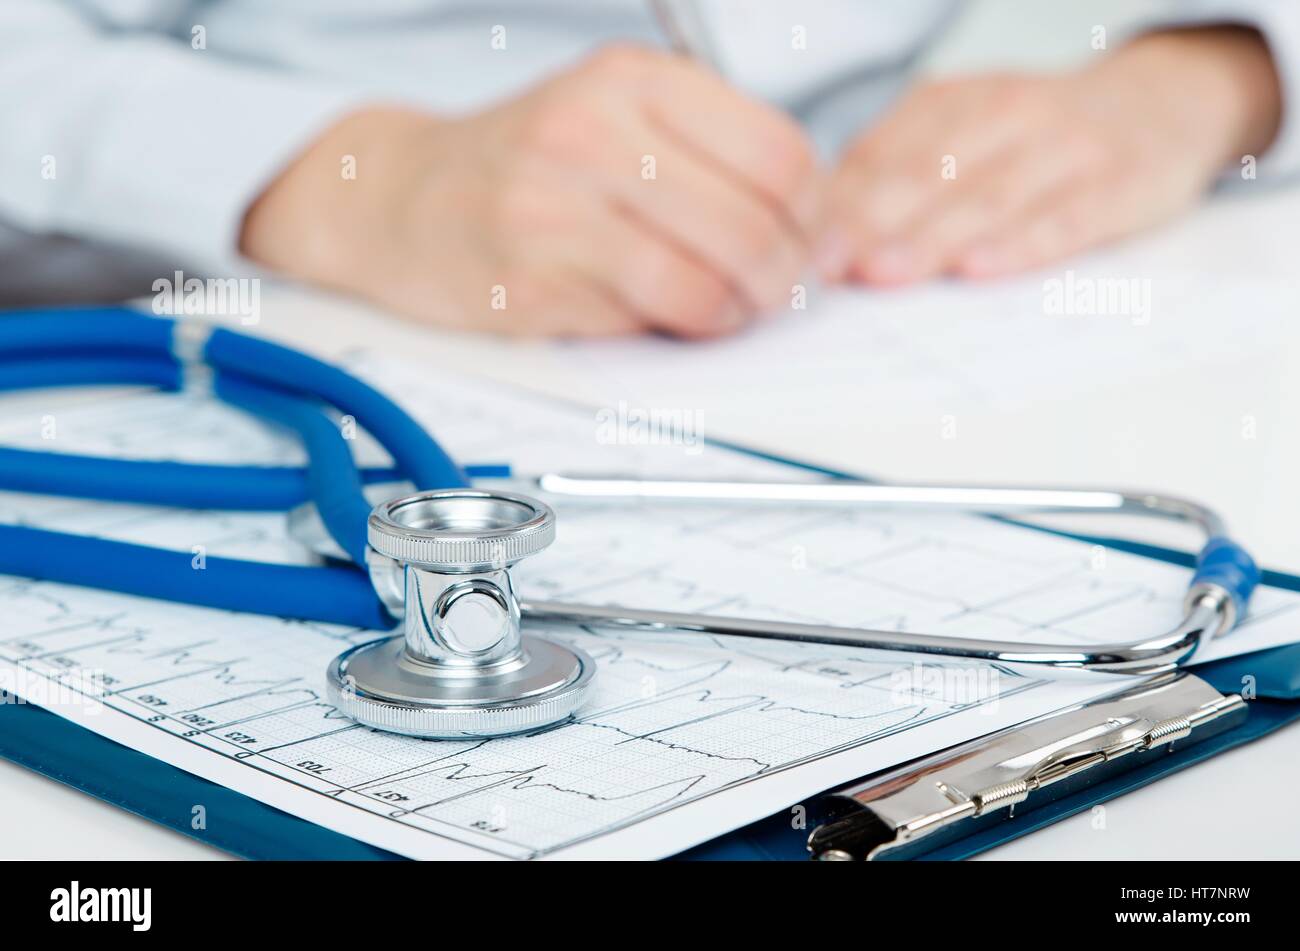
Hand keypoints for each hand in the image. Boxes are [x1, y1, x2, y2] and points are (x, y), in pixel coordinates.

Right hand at [242, 45, 819, 336]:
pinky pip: (646, 317)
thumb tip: (807, 222)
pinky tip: (669, 316)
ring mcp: (557, 209)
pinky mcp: (533, 280)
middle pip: (752, 224)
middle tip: (775, 289)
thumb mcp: (615, 113)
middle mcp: (593, 133)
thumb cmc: (527, 163)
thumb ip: (705, 149)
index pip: (777, 152)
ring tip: (727, 308)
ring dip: (735, 312)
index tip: (803, 236)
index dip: (811, 211)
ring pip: (705, 282)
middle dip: (782, 276)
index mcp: (632, 80)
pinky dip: (678, 328)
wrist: (405, 199)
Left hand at [820, 28, 1282, 284]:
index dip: (838, 205)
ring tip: (885, 273)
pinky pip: (1067, 217)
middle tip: (826, 267)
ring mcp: (1066, 147)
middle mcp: (1006, 115)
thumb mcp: (962, 133)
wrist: (1163, 102)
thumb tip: (818, 234)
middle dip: (870, 222)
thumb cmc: (1037, 137)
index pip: (883, 154)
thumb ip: (895, 174)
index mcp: (954, 103)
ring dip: (931, 237)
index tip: (796, 249)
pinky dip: (1023, 243)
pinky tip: (982, 269)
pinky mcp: (1121, 183)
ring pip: (988, 195)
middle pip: (927, 174)